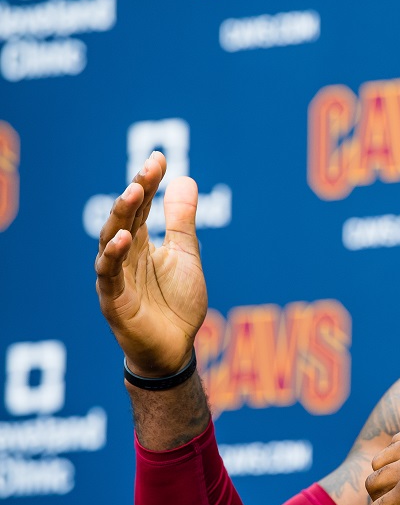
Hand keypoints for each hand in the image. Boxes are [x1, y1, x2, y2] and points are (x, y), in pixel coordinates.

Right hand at [94, 151, 207, 375]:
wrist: (175, 347)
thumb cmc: (177, 302)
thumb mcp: (185, 255)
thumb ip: (182, 221)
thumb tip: (185, 179)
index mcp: (141, 243)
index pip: (141, 205)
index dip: (149, 181)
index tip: (160, 157)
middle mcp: (124, 255)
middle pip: (125, 217)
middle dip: (135, 191)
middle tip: (148, 168)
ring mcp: (116, 276)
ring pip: (111, 240)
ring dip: (121, 215)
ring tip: (133, 191)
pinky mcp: (113, 300)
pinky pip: (109, 274)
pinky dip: (114, 255)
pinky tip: (125, 238)